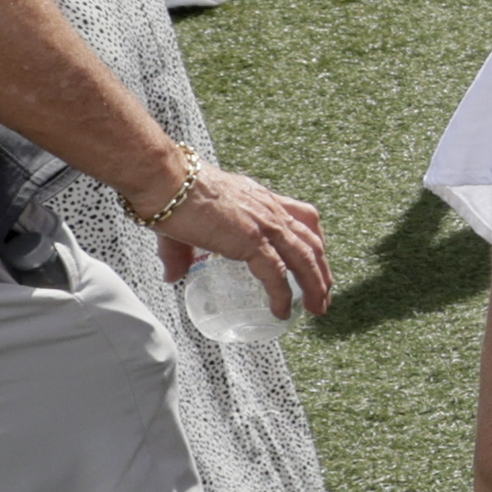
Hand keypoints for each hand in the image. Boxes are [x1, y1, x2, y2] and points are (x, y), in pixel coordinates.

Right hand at [135, 161, 333, 317]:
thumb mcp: (184, 224)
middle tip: (325, 292)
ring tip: (318, 307)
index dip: (313, 238)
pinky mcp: (252, 241)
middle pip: (311, 241)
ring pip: (305, 258)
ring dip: (316, 286)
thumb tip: (173, 276)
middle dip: (322, 268)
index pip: (301, 216)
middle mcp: (269, 209)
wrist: (166, 180)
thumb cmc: (171, 191)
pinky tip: (282, 311)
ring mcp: (264, 225)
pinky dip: (282, 295)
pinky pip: (277, 273)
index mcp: (259, 199)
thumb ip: (180, 253)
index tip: (318, 257)